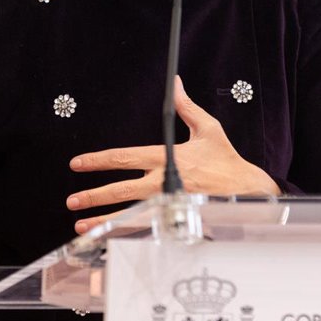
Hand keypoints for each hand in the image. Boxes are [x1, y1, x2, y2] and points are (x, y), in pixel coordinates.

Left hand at [67, 77, 278, 232]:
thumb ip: (186, 107)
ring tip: (80, 224)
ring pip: (129, 211)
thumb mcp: (207, 128)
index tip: (78, 163)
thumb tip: (176, 84)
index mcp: (168, 156)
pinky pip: (145, 226)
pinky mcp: (176, 217)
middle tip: (72, 199)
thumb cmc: (226, 159)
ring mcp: (168, 202)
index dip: (99, 160)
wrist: (247, 189)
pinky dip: (124, 232)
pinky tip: (108, 236)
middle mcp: (164, 180)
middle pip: (122, 188)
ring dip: (103, 218)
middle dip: (94, 194)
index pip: (125, 157)